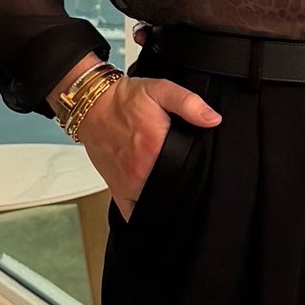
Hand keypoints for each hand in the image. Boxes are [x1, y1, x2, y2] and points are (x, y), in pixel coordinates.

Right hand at [64, 63, 221, 215]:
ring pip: (156, 205)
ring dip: (168, 203)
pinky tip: (156, 209)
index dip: (201, 178)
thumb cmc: (124, 100)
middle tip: (192, 179)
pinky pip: (132, 213)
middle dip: (186, 190)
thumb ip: (188, 103)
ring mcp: (128, 183)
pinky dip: (145, 215)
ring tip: (177, 192)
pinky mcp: (117, 188)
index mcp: (155, 148)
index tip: (206, 175)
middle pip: (174, 192)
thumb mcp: (160, 90)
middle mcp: (141, 170)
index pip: (188, 175)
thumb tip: (212, 119)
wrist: (92, 105)